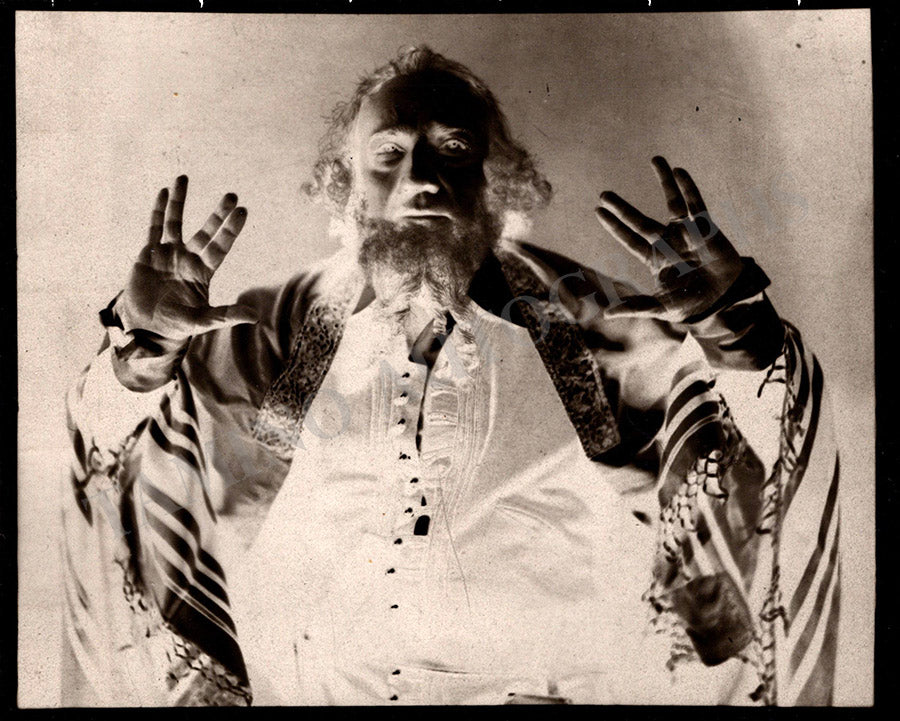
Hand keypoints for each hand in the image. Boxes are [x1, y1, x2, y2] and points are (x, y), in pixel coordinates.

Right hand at [116, 175, 257, 340]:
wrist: (146, 327)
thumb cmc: (176, 324)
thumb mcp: (204, 321)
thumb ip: (226, 315)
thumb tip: (255, 316)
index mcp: (203, 272)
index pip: (221, 246)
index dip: (230, 229)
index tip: (242, 211)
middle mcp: (188, 258)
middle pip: (206, 231)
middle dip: (217, 214)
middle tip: (231, 195)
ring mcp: (168, 253)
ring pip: (176, 221)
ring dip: (180, 201)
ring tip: (184, 177)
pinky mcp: (148, 253)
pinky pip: (154, 227)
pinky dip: (158, 210)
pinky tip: (164, 192)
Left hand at [595, 156, 742, 322]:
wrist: (725, 298)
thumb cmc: (692, 303)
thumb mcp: (662, 307)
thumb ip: (636, 307)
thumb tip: (606, 314)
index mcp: (655, 259)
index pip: (630, 239)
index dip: (615, 227)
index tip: (598, 211)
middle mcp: (667, 242)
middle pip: (640, 221)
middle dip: (623, 208)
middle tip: (604, 194)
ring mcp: (686, 232)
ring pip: (672, 203)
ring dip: (664, 182)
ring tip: (655, 159)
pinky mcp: (706, 228)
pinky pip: (696, 204)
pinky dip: (688, 188)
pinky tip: (679, 172)